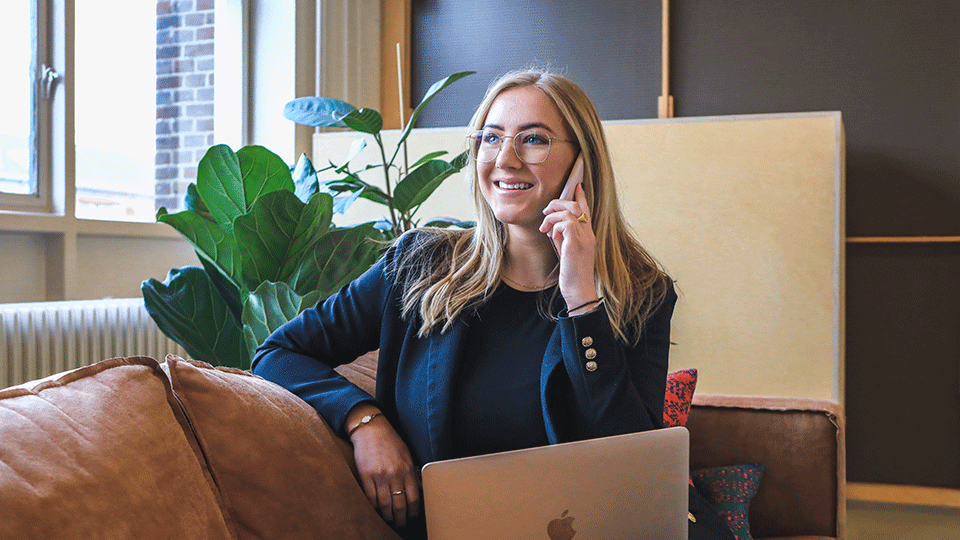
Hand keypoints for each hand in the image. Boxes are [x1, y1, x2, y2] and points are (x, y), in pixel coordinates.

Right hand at [347, 407, 420, 527]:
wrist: (371, 429)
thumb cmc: (390, 441)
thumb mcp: (406, 454)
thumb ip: (412, 472)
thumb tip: (418, 490)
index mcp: (407, 469)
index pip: (413, 497)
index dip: (413, 511)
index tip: (412, 517)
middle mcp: (395, 474)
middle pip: (399, 504)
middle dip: (401, 518)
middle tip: (401, 525)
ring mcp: (380, 475)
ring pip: (385, 504)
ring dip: (387, 516)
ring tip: (389, 521)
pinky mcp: (366, 475)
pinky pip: (370, 497)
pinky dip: (374, 507)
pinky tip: (377, 510)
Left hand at [539, 181, 597, 309]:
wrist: (579, 291)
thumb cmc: (572, 274)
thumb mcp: (567, 251)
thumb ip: (563, 237)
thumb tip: (554, 227)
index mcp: (588, 235)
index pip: (586, 209)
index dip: (580, 196)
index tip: (576, 186)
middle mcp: (589, 234)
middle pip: (576, 205)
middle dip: (558, 203)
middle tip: (545, 212)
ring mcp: (584, 238)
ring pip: (570, 211)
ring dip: (552, 215)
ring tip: (544, 226)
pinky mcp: (576, 244)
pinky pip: (566, 223)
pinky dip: (555, 225)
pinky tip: (551, 235)